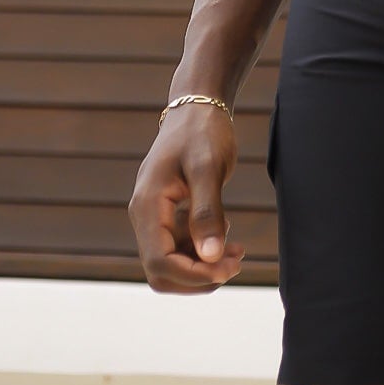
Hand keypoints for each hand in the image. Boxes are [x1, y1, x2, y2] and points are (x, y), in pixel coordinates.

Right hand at [128, 104, 244, 292]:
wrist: (197, 107)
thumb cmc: (202, 131)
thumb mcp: (208, 168)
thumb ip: (208, 212)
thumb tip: (211, 258)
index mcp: (148, 206)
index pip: (160, 263)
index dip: (193, 275)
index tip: (227, 268)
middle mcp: (145, 216)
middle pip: (162, 272)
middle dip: (198, 277)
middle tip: (234, 264)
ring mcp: (156, 217)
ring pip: (172, 264)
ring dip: (203, 267)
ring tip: (237, 253)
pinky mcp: (169, 216)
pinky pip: (181, 248)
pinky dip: (203, 253)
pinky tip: (229, 240)